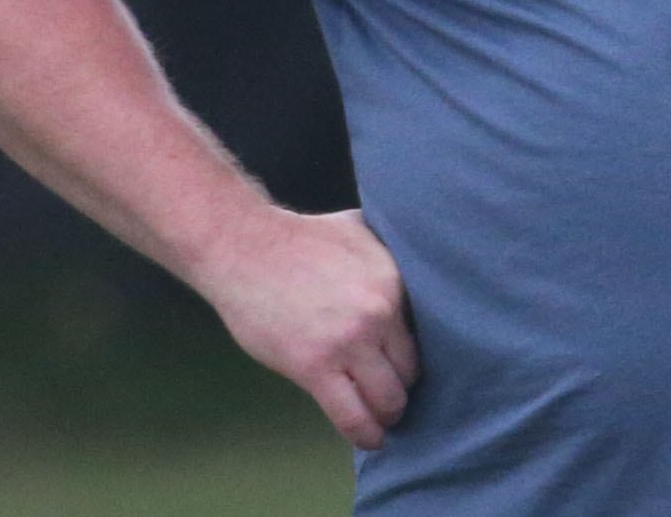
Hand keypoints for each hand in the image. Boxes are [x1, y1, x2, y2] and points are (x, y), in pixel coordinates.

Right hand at [193, 207, 420, 448]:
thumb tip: (413, 266)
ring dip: (388, 416)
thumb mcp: (361, 231)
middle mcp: (378, 313)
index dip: (414, 356)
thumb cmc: (301, 239)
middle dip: (403, 388)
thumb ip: (390, 254)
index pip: (424, 335)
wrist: (246, 248)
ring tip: (384, 421)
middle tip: (395, 396)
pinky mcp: (314, 367)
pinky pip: (351, 415)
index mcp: (393, 282)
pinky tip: (371, 439)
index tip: (407, 367)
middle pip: (410, 371)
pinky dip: (365, 434)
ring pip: (387, 398)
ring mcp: (347, 343)